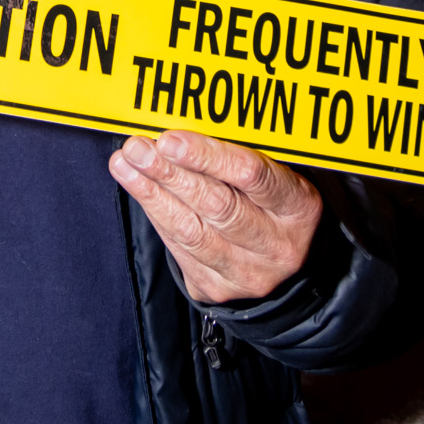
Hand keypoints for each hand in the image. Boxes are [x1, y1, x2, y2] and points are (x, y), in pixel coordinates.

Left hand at [109, 130, 322, 303]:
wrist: (287, 272)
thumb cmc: (273, 206)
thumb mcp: (277, 178)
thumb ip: (239, 155)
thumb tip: (181, 134)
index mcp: (298, 207)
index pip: (252, 176)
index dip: (208, 156)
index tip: (170, 139)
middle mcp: (277, 245)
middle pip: (217, 205)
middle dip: (170, 173)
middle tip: (137, 148)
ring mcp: (248, 273)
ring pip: (192, 231)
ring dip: (152, 194)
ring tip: (125, 165)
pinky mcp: (218, 289)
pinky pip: (180, 251)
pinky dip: (157, 217)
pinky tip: (140, 191)